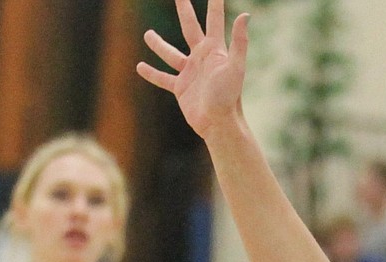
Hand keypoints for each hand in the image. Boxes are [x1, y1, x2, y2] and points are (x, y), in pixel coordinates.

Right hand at [136, 0, 248, 140]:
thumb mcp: (235, 67)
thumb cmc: (229, 97)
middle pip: (189, 27)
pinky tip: (139, 67)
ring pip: (170, 53)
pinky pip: (163, 78)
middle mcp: (202, 58)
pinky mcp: (181, 88)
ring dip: (159, 44)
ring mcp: (190, 73)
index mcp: (214, 50)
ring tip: (147, 34)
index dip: (214, 3)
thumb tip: (246, 15)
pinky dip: (152, 73)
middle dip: (184, 10)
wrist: (219, 125)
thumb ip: (239, 42)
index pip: (213, 20)